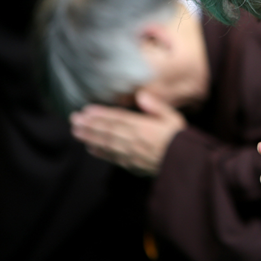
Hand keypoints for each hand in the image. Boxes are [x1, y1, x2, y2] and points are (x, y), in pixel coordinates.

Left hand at [70, 91, 186, 175]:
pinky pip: (113, 158)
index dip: (101, 114)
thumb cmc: (181, 139)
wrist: (186, 164)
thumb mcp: (173, 118)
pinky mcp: (132, 165)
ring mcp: (132, 155)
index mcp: (145, 128)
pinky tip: (90, 148)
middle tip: (74, 119)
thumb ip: (157, 106)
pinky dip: (100, 153)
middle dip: (89, 125)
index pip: (119, 119)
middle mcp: (135, 141)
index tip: (87, 110)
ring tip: (76, 131)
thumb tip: (141, 95)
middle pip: (108, 131)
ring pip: (107, 144)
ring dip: (90, 137)